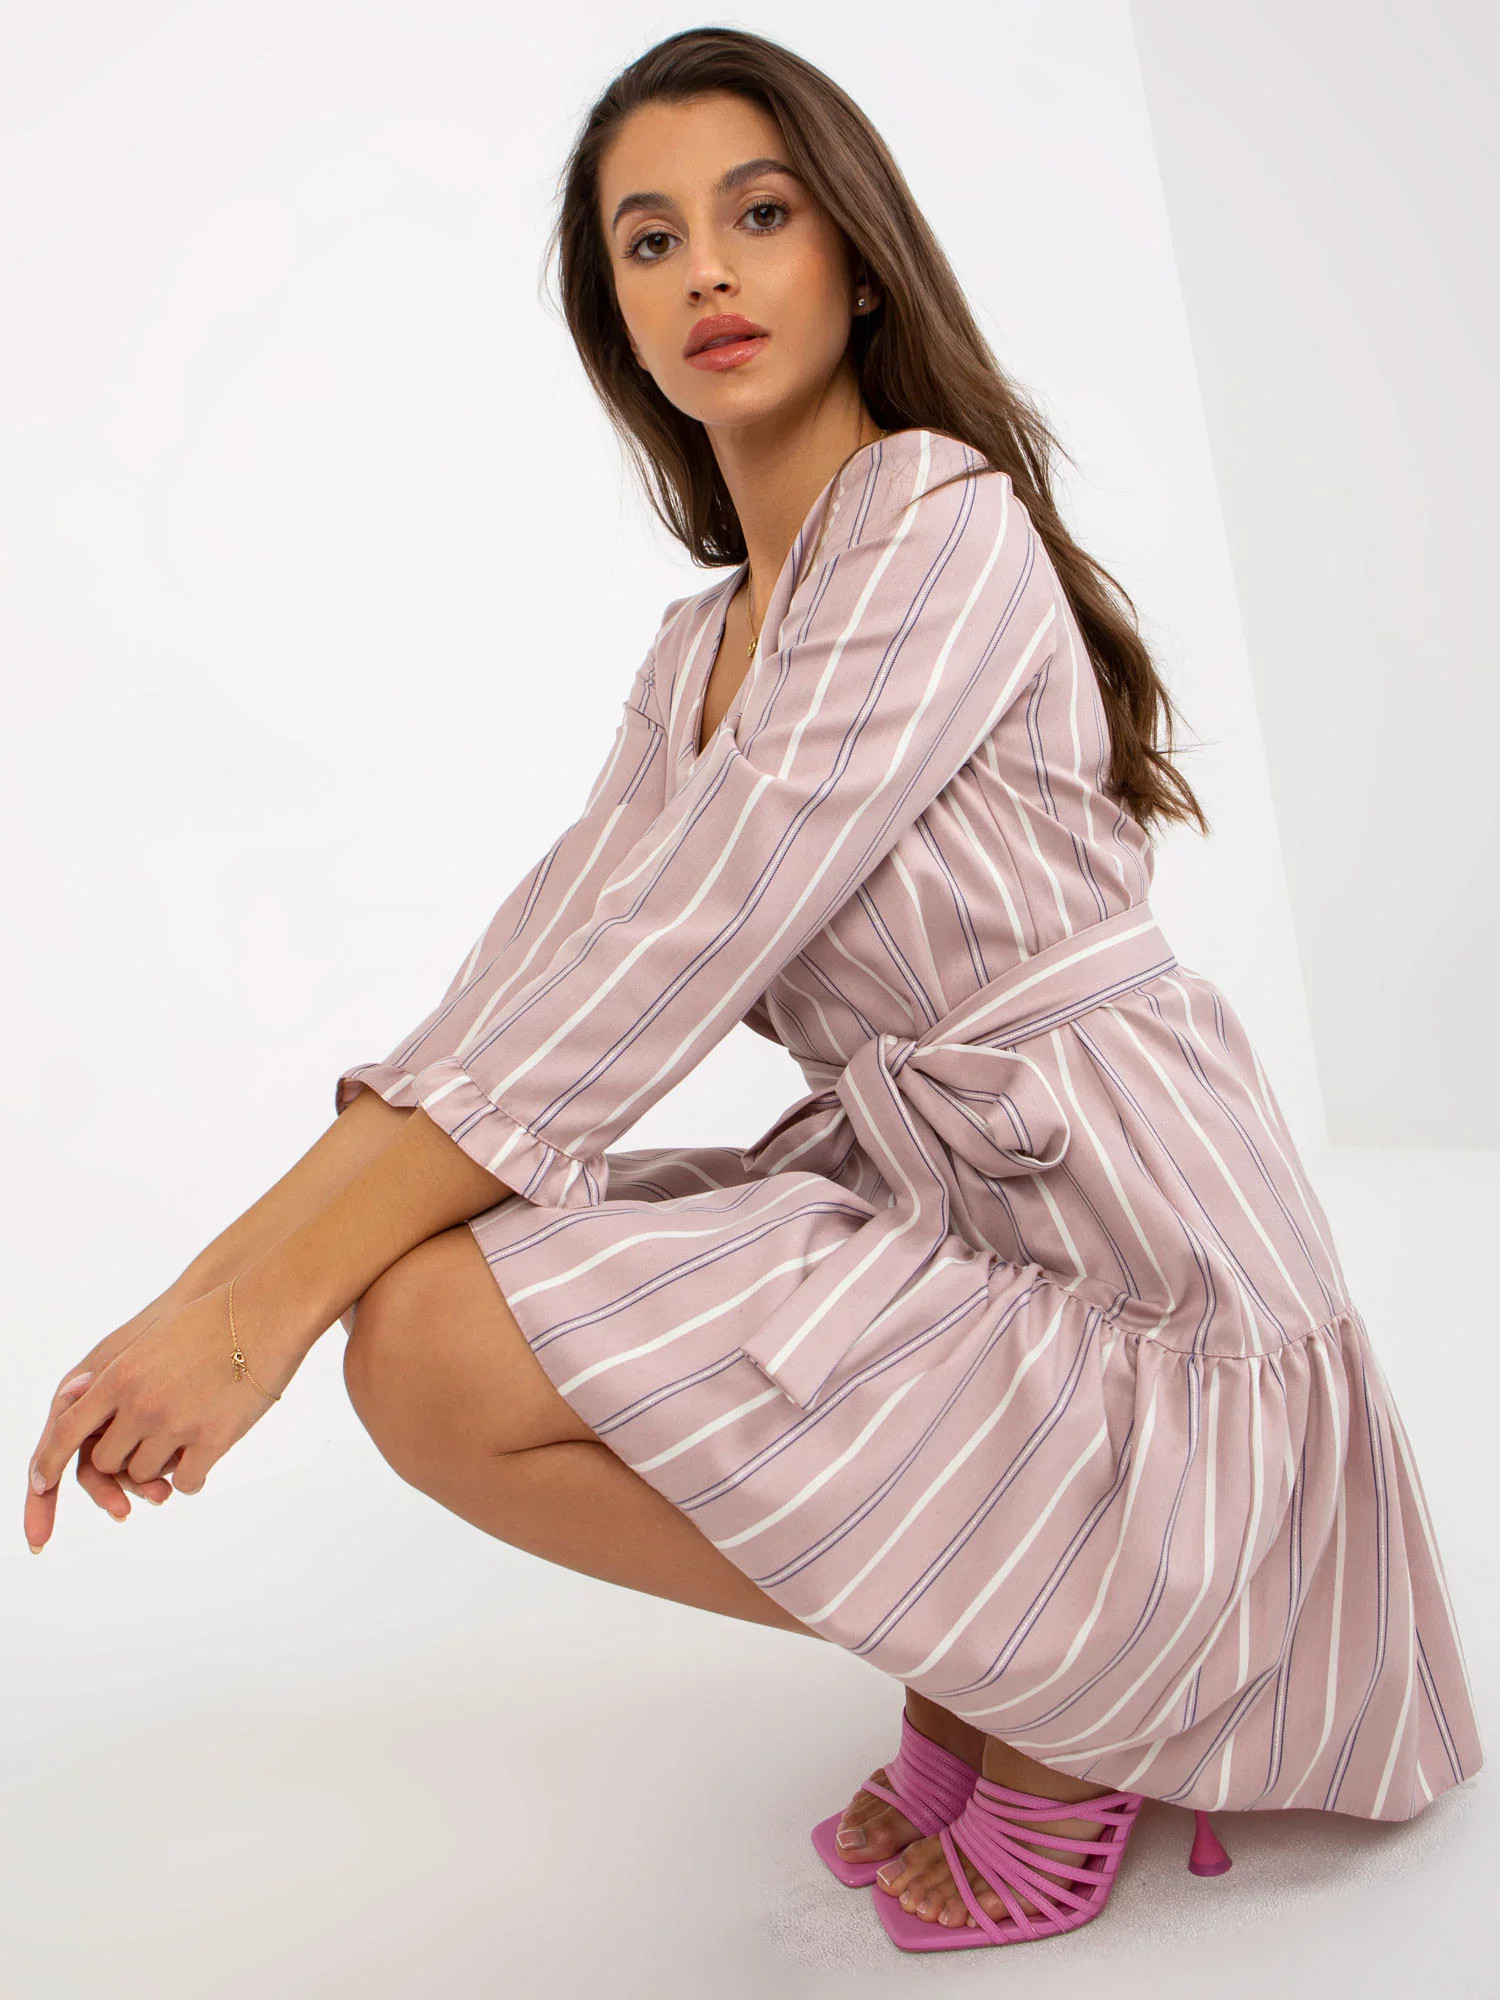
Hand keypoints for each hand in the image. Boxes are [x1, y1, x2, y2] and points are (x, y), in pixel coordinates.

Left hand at [24, 1280, 294, 1551]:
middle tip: (147, 1444)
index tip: (39, 1484)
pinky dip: (189, 1479)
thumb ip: (117, 1373)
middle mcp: (140, 1404)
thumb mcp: (151, 1338)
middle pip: (106, 1460)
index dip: (48, 1464)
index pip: (66, 1432)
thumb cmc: (213, 1318)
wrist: (267, 1311)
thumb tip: (78, 1396)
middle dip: (121, 1458)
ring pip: (144, 1474)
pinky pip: (185, 1482)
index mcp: (119, 1376)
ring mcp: (176, 1424)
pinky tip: (202, 1461)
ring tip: (183, 1442)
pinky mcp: (213, 1439)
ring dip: (158, 1468)